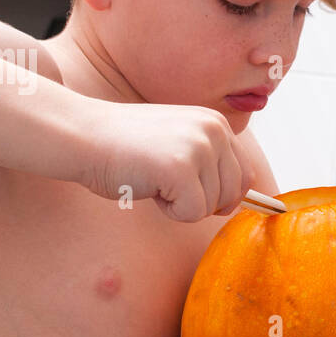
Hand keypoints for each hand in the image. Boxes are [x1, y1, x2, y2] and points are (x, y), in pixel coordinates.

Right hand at [78, 98, 254, 221]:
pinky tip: (147, 185)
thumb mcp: (180, 144)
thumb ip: (211, 162)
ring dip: (181, 204)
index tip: (186, 187)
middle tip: (165, 181)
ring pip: (212, 206)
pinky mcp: (181, 168)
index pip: (245, 175)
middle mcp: (214, 130)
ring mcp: (199, 147)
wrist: (83, 136)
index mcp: (216, 123)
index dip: (219, 194)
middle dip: (201, 201)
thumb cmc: (126, 148)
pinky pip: (192, 213)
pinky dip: (169, 210)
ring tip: (153, 177)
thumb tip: (252, 199)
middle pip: (233, 194)